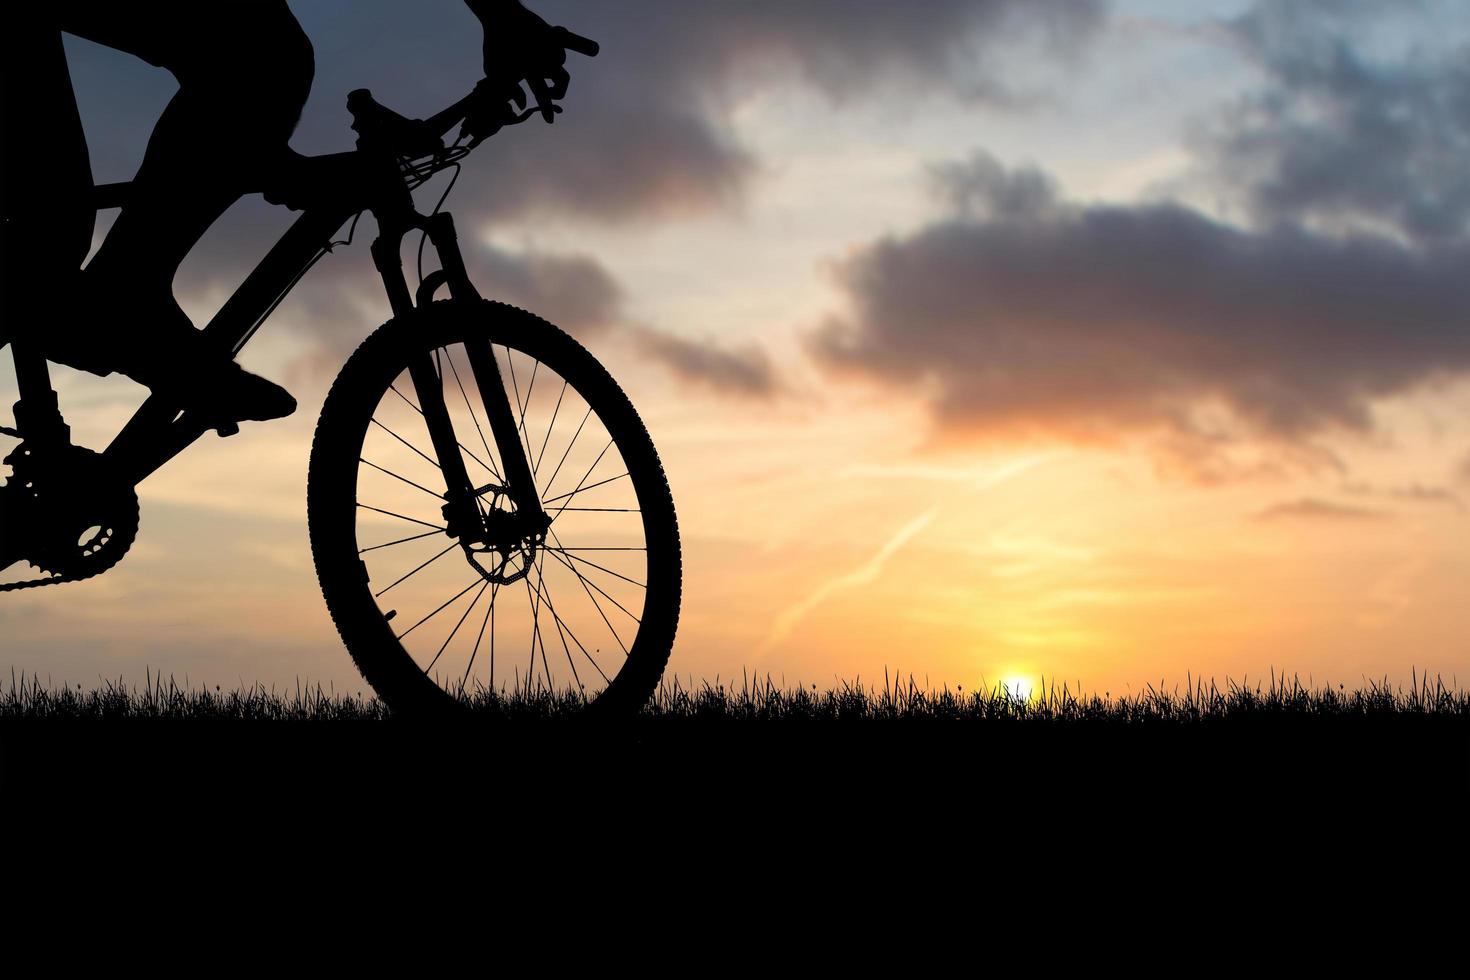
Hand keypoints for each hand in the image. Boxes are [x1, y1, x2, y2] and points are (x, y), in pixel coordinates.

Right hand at [479, 2, 572, 121]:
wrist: (500, 17)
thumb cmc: (496, 45)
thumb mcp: (494, 70)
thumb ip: (507, 89)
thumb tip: (523, 105)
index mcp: (533, 76)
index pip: (543, 94)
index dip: (546, 108)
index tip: (549, 120)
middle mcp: (545, 65)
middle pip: (561, 81)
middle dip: (556, 90)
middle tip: (548, 90)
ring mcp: (551, 50)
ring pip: (560, 59)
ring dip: (549, 55)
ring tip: (535, 47)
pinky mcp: (556, 36)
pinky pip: (562, 41)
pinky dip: (558, 38)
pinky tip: (546, 33)